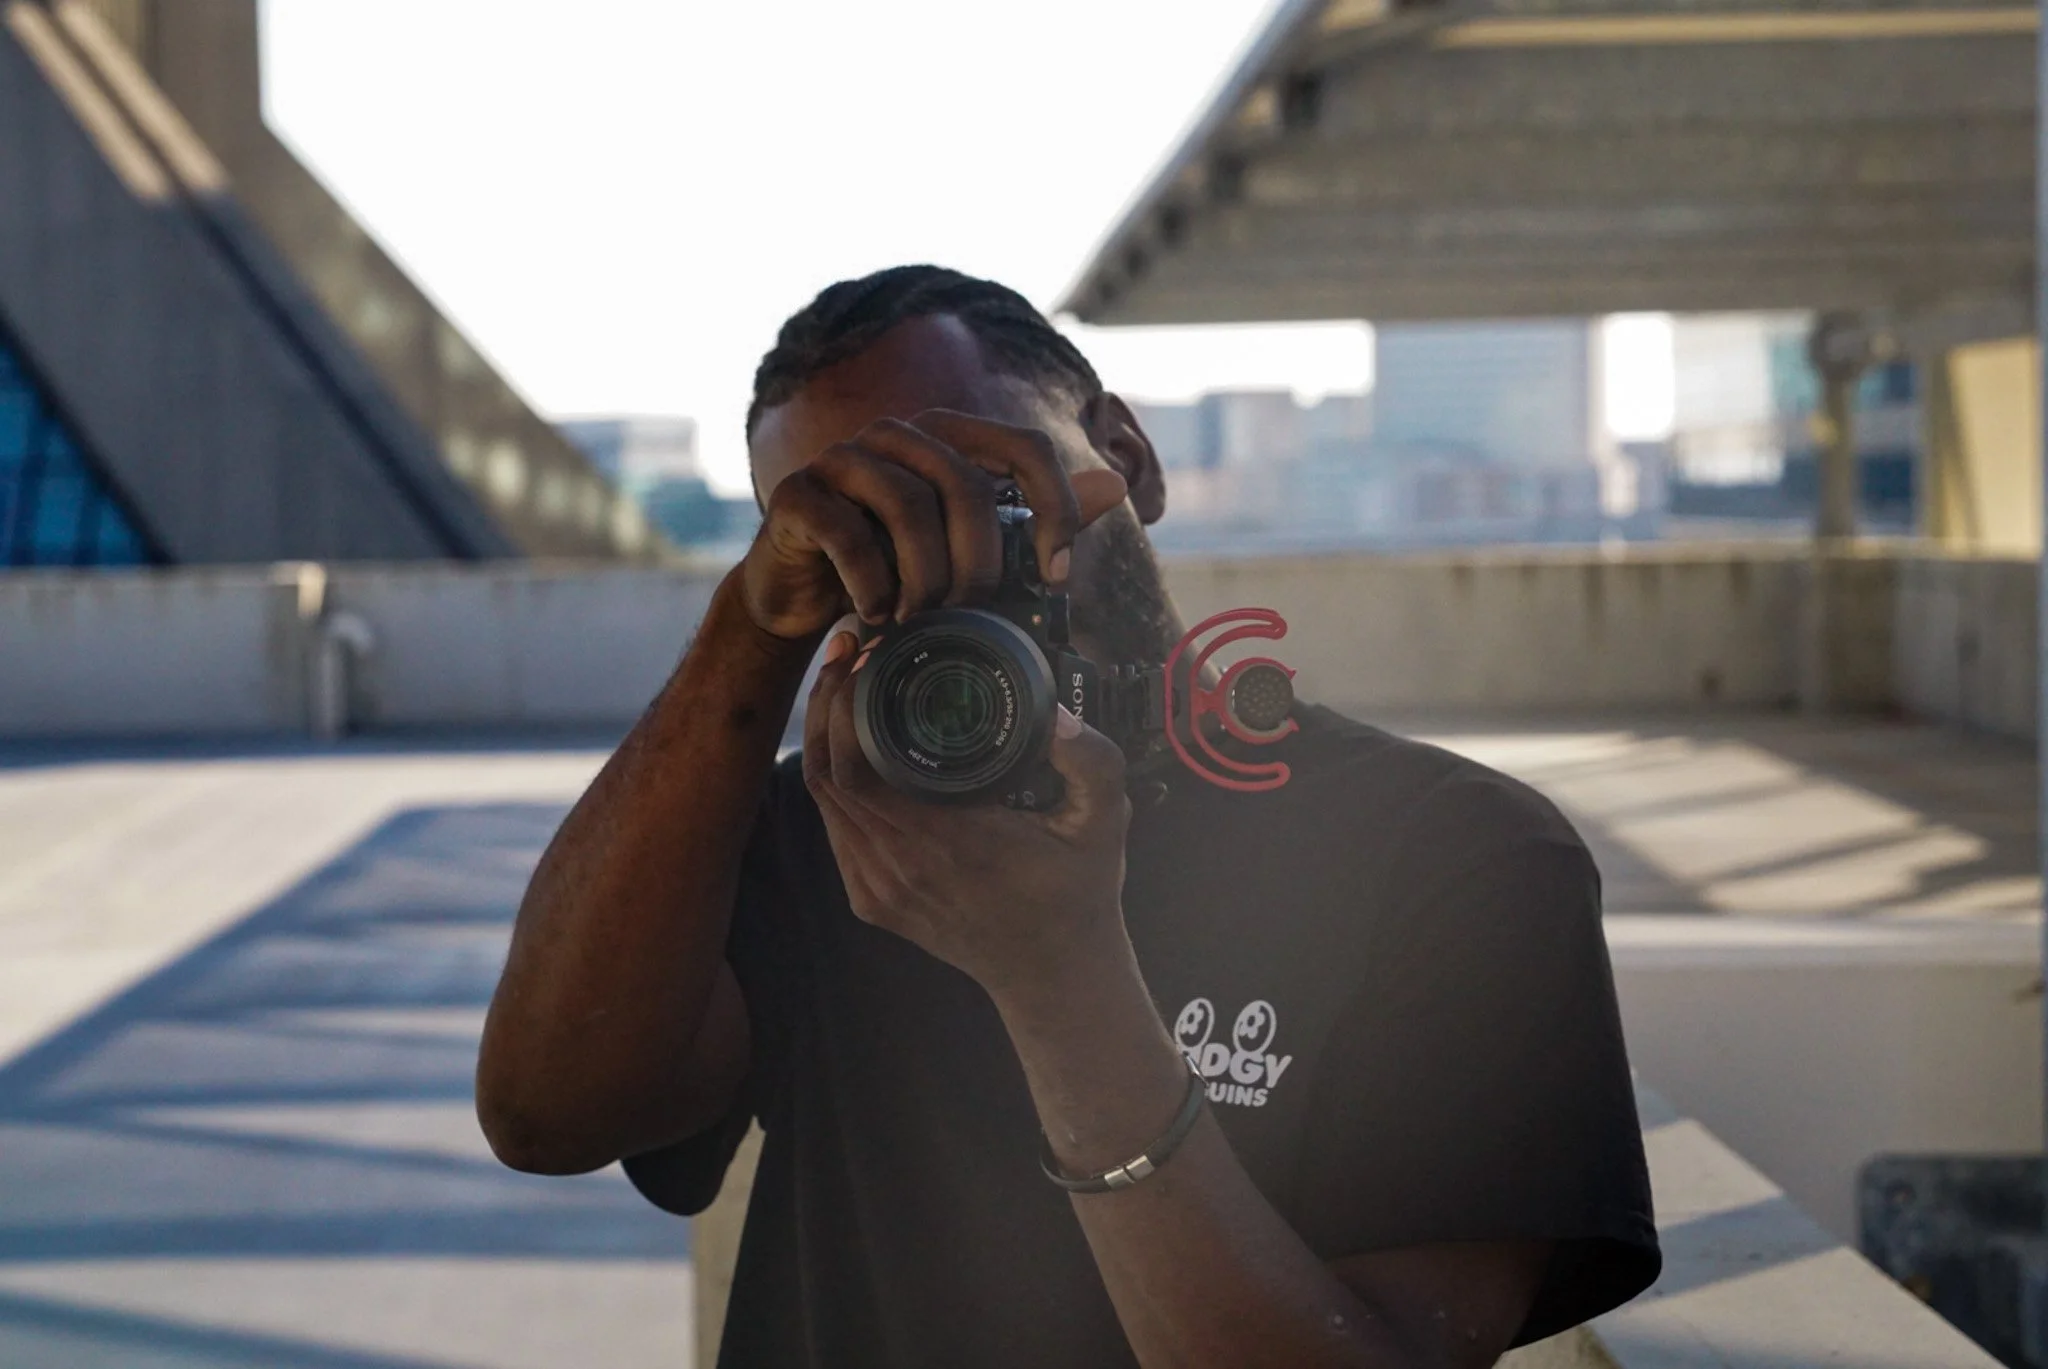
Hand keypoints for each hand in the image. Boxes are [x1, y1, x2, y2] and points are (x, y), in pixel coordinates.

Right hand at [739, 411, 1126, 640]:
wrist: (800, 593)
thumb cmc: (892, 565)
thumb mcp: (967, 546)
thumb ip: (1036, 515)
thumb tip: (1115, 485)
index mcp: (947, 439)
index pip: (1027, 447)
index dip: (1054, 508)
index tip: (1055, 576)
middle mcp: (896, 435)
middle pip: (967, 485)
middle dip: (980, 562)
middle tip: (970, 610)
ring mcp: (841, 458)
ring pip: (908, 506)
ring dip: (924, 578)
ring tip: (919, 617)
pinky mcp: (796, 494)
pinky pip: (848, 535)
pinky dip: (871, 585)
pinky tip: (876, 614)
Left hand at [801, 630, 1133, 996]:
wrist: (1053, 975)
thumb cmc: (1078, 893)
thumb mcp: (1105, 823)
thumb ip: (1093, 763)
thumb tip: (1055, 714)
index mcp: (948, 842)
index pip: (858, 767)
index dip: (844, 707)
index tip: (864, 657)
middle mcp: (899, 867)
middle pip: (825, 773)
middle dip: (826, 706)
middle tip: (847, 654)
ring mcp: (878, 888)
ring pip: (822, 801)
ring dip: (824, 740)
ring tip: (845, 686)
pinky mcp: (870, 901)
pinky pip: (834, 828)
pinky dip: (834, 781)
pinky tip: (853, 746)